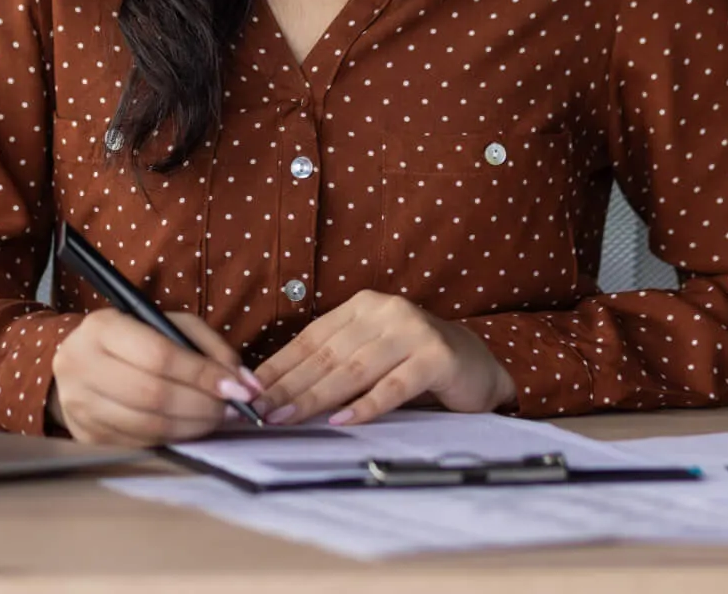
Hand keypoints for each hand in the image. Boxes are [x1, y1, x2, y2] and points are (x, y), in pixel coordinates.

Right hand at [48, 308, 262, 445]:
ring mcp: (79, 404)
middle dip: (202, 405)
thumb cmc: (131, 339)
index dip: (202, 374)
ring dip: (192, 426)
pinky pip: (140, 442)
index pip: (158, 354)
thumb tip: (245, 383)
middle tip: (231, 408)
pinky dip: (173, 438)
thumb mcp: (167, 324)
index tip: (237, 387)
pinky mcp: (86, 434)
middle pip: (153, 394)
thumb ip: (209, 346)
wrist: (78, 362)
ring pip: (148, 425)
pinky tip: (189, 428)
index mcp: (101, 327)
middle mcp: (81, 365)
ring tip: (215, 419)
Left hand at [252, 290, 514, 424]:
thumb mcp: (370, 353)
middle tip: (260, 411)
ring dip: (315, 397)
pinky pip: (394, 386)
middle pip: (327, 355)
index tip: (250, 390)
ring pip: (354, 370)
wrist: (477, 365)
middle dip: (289, 386)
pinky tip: (341, 420)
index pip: (310, 339)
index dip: (278, 365)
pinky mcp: (437, 357)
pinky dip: (366, 405)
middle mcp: (385, 311)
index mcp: (361, 306)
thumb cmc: (413, 363)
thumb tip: (275, 390)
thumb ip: (333, 363)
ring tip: (287, 418)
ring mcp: (413, 332)